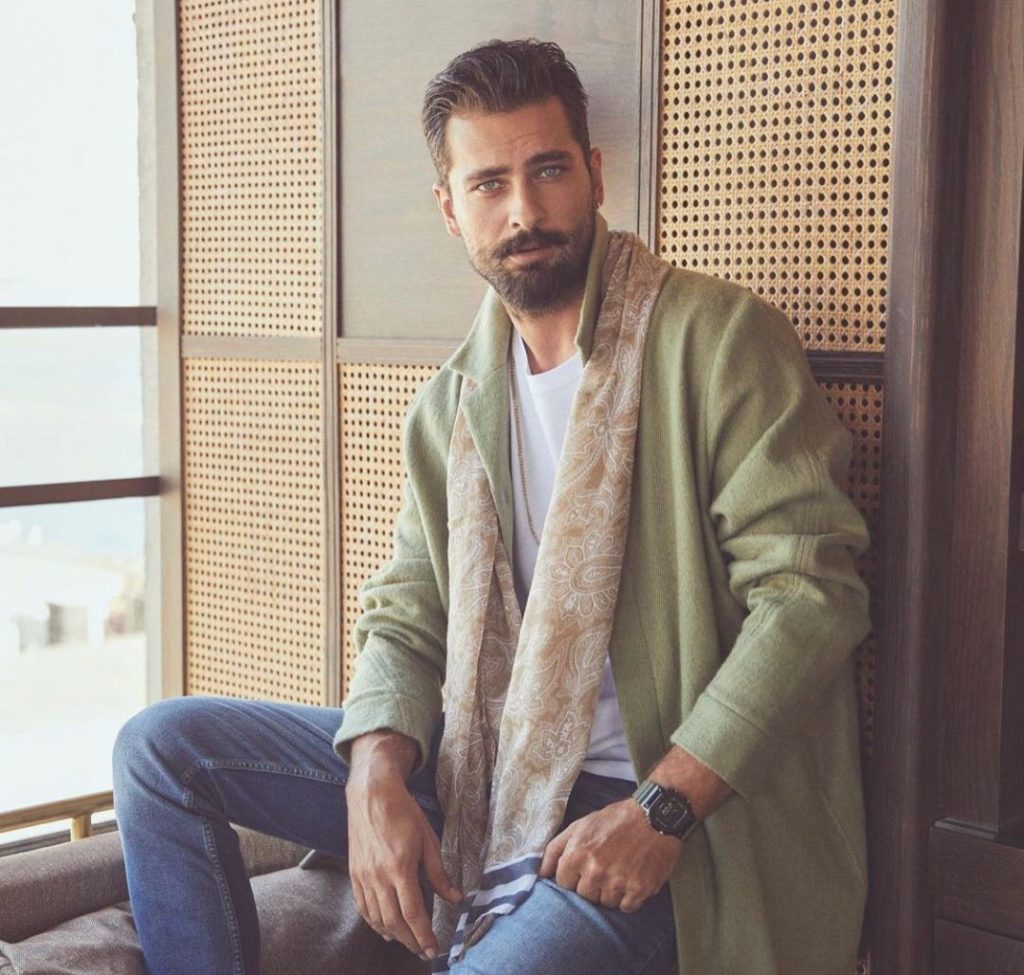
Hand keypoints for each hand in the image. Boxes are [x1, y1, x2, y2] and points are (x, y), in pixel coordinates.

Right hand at [346, 738, 461, 961]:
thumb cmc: (404, 812)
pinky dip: (374, 922)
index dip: (424, 935)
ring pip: (377, 918)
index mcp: (400, 868)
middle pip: (394, 922)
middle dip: (411, 941)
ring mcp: (363, 877)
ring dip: (393, 934)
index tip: (434, 949)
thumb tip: (456, 898)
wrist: (372, 794)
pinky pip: (363, 907)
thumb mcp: (428, 839)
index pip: (413, 913)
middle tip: (423, 950)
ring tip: (408, 941)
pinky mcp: (354, 874)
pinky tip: (384, 928)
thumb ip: (439, 873)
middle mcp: (379, 876)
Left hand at [538, 798, 681, 912]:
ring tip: (619, 872)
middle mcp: (595, 871)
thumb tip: (540, 875)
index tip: (584, 867)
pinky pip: (626, 908)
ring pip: (605, 904)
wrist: (653, 815)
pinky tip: (631, 880)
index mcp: (577, 855)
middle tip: (604, 868)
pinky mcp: (639, 890)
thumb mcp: (579, 826)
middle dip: (591, 885)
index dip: (573, 876)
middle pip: (584, 897)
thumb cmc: (614, 820)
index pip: (563, 884)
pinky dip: (628, 898)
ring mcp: (618, 882)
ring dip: (610, 892)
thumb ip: (555, 849)